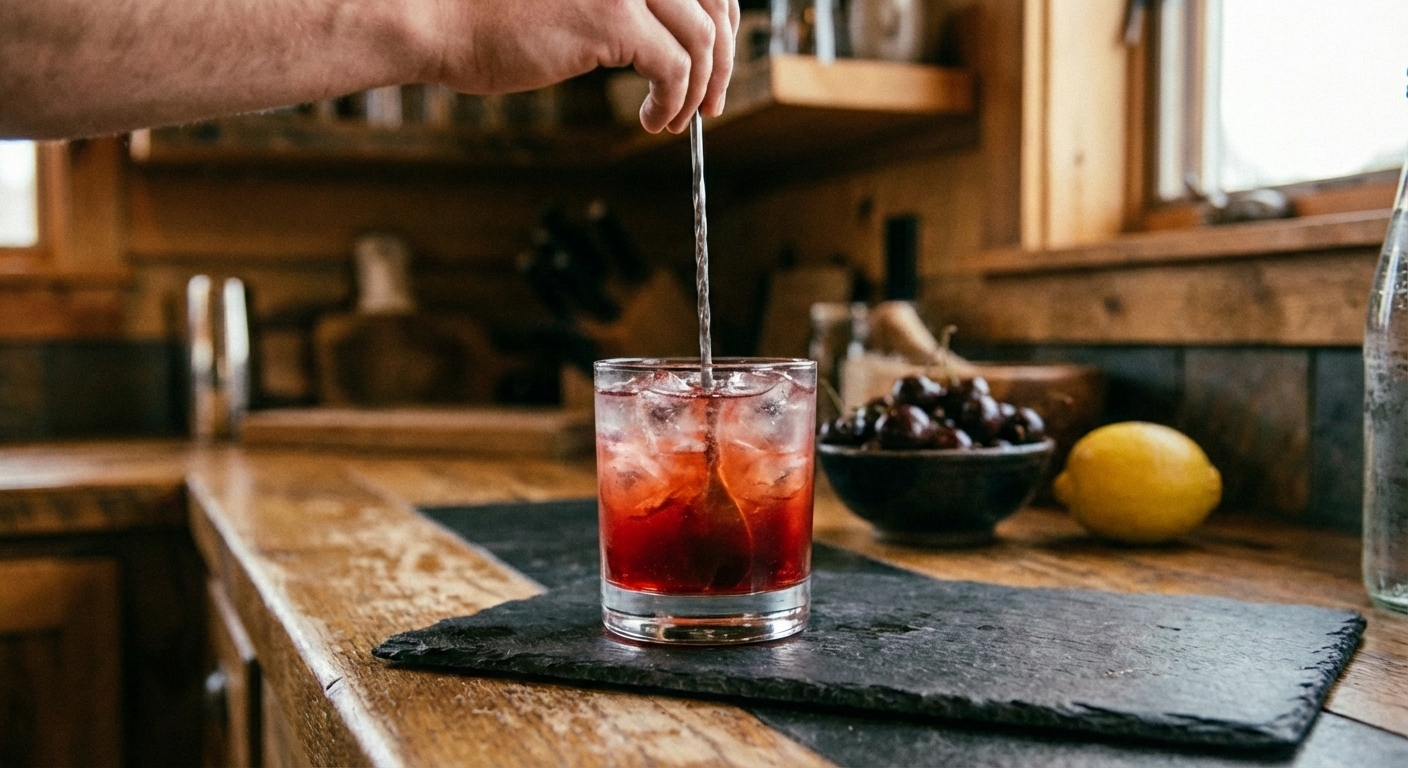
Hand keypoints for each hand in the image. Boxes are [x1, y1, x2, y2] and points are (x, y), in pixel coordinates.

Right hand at [430, 0, 739, 132]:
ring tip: (675, 118)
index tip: (713, 65)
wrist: (439, 17)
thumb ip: (625, 4)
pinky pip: (675, 69)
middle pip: (715, 3)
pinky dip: (674, 102)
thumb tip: (677, 37)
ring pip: (702, 40)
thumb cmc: (491, 11)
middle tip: (710, 103)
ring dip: (699, 89)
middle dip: (722, 60)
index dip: (721, 23)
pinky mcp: (614, 18)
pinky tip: (653, 119)